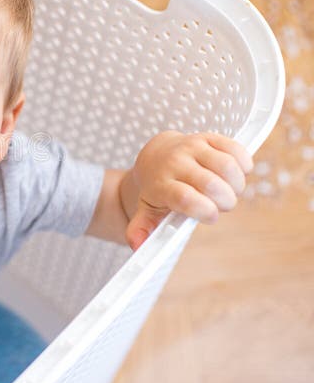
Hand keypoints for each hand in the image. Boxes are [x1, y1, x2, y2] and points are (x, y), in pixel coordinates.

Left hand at [125, 130, 253, 250]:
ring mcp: (192, 146)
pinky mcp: (209, 137)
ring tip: (230, 190)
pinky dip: (244, 164)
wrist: (156, 155)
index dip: (205, 210)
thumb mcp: (147, 209)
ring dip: (237, 185)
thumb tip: (137, 245)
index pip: (185, 198)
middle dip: (225, 201)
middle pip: (211, 184)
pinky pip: (235, 149)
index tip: (211, 216)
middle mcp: (175, 162)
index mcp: (160, 183)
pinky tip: (238, 173)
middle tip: (221, 205)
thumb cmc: (158, 188)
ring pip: (227, 166)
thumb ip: (142, 228)